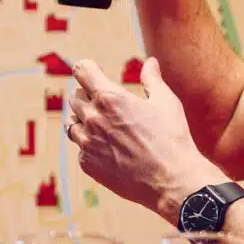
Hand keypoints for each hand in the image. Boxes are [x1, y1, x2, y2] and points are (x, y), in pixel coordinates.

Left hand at [66, 58, 223, 222]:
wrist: (171, 181)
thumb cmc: (172, 138)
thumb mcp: (166, 102)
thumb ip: (152, 79)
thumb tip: (150, 62)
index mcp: (110, 98)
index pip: (81, 70)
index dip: (88, 69)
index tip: (96, 73)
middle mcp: (92, 118)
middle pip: (75, 97)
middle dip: (88, 95)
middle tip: (108, 104)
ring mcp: (87, 143)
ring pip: (72, 123)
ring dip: (84, 121)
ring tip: (106, 127)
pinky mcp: (87, 164)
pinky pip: (81, 149)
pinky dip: (91, 146)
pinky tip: (111, 150)